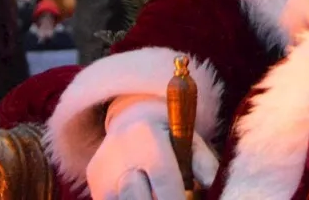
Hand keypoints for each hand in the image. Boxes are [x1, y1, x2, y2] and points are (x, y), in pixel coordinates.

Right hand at [86, 95, 218, 199]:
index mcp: (147, 135)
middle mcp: (120, 151)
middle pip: (138, 197)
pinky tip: (143, 194)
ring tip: (157, 195)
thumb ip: (203, 162)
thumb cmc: (169, 132)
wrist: (131, 117)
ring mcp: (103, 169)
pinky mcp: (94, 181)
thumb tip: (214, 185)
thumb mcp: (189, 139)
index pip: (162, 176)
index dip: (175, 198)